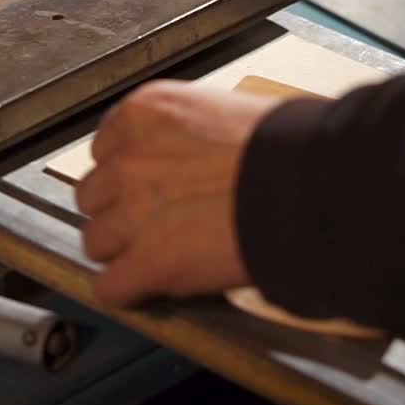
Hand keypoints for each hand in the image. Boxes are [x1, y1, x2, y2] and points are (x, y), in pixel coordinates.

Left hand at [75, 80, 281, 306]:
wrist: (311, 185)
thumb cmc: (288, 147)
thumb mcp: (225, 112)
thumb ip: (186, 132)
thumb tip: (188, 152)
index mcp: (144, 113)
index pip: (105, 148)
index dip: (128, 173)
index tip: (147, 186)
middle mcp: (128, 158)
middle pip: (93, 195)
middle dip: (120, 210)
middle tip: (156, 221)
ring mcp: (132, 212)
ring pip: (95, 242)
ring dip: (123, 251)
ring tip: (161, 253)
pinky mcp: (147, 262)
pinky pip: (109, 287)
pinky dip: (129, 291)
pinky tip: (150, 287)